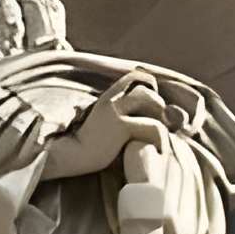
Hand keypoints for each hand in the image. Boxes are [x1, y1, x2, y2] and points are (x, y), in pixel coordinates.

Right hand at [42, 74, 169, 180]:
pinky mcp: (122, 127)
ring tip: (158, 140)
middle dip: (159, 108)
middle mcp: (113, 99)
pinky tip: (156, 150)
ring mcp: (117, 112)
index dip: (150, 86)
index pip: (136, 77)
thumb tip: (146, 114)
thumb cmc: (90, 145)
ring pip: (155, 103)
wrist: (72, 157)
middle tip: (156, 129)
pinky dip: (160, 139)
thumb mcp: (104, 121)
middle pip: (149, 91)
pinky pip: (154, 127)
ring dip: (162, 122)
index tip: (152, 106)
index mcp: (108, 96)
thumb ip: (120, 113)